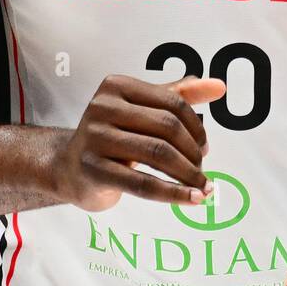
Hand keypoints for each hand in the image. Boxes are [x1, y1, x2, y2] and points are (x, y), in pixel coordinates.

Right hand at [58, 73, 225, 211]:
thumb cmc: (112, 136)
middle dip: (193, 152)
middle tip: (201, 169)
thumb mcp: (142, 111)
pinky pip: (143, 183)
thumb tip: (219, 86)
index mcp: (117, 86)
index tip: (204, 147)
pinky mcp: (93, 170)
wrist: (67, 168)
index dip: (197, 127)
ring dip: (188, 174)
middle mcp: (102, 107)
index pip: (172, 103)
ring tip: (201, 186)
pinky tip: (192, 199)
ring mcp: (95, 138)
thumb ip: (179, 96)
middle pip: (167, 127)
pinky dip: (174, 193)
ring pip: (158, 154)